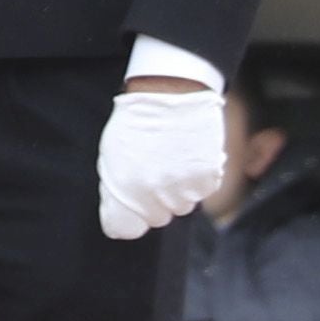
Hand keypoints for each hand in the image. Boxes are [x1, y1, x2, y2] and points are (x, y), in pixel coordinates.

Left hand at [95, 73, 225, 241]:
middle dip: (154, 201)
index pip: (124, 228)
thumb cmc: (136, 119)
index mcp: (124, 188)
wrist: (170, 92)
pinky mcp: (207, 179)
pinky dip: (198, 179)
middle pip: (157, 218)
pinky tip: (189, 155)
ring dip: (178, 190)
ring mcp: (182, 188)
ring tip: (173, 159)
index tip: (130, 207)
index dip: (127, 216)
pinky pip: (202, 192)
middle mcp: (153, 193)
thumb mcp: (112, 154)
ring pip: (182, 206)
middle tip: (156, 170)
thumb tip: (117, 212)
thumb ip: (115, 188)